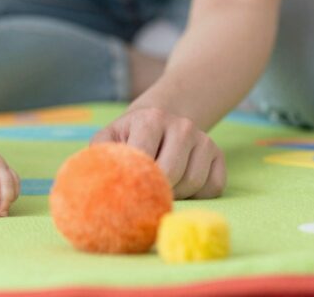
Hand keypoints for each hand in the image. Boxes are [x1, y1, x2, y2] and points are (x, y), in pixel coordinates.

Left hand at [91, 107, 225, 198]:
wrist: (159, 120)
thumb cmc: (129, 136)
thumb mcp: (109, 139)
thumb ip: (100, 156)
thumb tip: (94, 183)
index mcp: (151, 118)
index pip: (147, 160)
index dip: (138, 182)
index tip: (129, 191)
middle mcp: (182, 125)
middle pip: (173, 174)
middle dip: (157, 190)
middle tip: (145, 194)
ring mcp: (204, 138)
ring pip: (193, 183)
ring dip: (176, 194)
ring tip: (161, 186)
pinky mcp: (219, 154)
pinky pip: (213, 188)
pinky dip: (197, 196)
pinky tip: (181, 185)